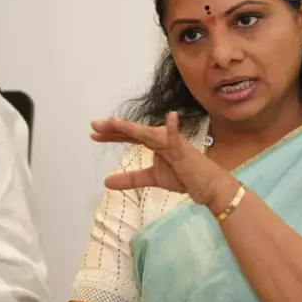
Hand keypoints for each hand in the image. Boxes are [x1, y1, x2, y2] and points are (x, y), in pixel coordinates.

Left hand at [90, 112, 230, 203]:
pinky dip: (173, 128)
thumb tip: (106, 181)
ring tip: (114, 121)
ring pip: (149, 134)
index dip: (112, 135)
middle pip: (135, 132)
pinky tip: (171, 116)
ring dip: (132, 128)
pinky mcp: (183, 150)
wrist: (207, 186)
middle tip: (95, 125)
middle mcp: (161, 139)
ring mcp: (172, 142)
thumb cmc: (183, 177)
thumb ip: (131, 179)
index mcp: (154, 143)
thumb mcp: (152, 179)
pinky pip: (176, 138)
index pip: (130, 137)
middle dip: (115, 129)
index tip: (94, 134)